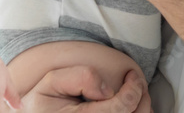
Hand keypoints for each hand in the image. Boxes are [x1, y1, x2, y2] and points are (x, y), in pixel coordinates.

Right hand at [21, 67, 149, 112]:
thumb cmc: (42, 105)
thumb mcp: (52, 82)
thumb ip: (81, 77)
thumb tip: (107, 90)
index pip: (122, 106)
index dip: (133, 87)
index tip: (131, 75)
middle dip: (141, 96)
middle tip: (135, 82)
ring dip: (141, 108)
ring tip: (132, 95)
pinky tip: (126, 109)